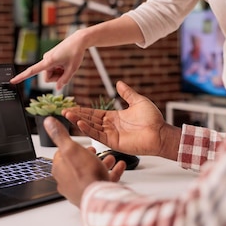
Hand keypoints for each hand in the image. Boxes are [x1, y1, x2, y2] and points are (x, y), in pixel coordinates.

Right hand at [10, 31, 86, 89]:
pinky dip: (59, 68)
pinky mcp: (51, 57)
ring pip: (51, 74)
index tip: (12, 81)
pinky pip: (53, 68)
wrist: (78, 40)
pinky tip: (66, 62)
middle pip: (48, 78)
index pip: (32, 71)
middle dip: (57, 78)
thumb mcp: (72, 69)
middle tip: (67, 70)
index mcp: (49, 61)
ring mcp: (48, 58)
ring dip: (59, 73)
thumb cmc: (76, 52)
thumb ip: (64, 80)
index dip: (22, 77)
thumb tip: (58, 88)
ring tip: (67, 64)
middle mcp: (46, 59)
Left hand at [44, 117, 125, 206]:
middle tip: (93, 150)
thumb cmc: (84, 174)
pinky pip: (104, 180)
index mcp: (60, 169)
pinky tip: (119, 166)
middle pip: (77, 164)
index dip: (70, 146)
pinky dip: (112, 172)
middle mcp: (68, 180)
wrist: (98, 196)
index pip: (61, 155)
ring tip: (109, 157)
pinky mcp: (94, 193)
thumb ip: (60, 135)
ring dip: (101, 163)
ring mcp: (81, 188)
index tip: (76, 142)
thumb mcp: (71, 148)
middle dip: (87, 155)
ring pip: (91, 172)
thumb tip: (48, 122)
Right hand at [63, 81, 181, 159]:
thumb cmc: (153, 119)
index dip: (84, 110)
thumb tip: (119, 83)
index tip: (72, 106)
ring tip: (68, 115)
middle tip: (64, 111)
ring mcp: (111, 135)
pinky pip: (98, 135)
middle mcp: (111, 126)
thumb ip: (127, 93)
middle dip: (77, 115)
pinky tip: (80, 124)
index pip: (95, 113)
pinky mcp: (114, 142)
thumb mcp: (138, 101)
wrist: (161, 132)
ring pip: (91, 127)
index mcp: (115, 117)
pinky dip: (88, 130)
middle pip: (90, 120)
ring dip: (79, 121)